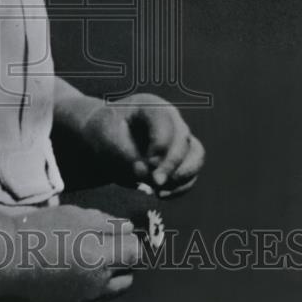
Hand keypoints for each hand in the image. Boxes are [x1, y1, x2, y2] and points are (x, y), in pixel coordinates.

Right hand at [16, 204, 139, 301]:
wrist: (6, 259)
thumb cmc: (38, 231)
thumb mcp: (73, 215)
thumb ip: (105, 222)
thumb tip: (127, 228)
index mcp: (97, 256)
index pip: (134, 252)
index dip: (129, 240)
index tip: (119, 234)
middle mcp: (96, 283)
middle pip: (129, 276)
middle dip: (124, 261)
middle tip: (108, 248)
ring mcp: (85, 300)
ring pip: (114, 291)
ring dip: (112, 277)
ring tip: (93, 262)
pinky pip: (96, 300)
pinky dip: (95, 288)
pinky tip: (78, 274)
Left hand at [79, 93, 204, 195]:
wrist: (104, 140)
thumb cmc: (104, 134)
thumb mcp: (107, 140)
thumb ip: (126, 155)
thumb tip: (147, 174)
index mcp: (150, 106)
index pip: (165, 122)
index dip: (160, 145)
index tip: (146, 165)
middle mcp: (170, 118)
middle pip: (183, 139)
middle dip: (171, 164)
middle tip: (154, 183)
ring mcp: (178, 137)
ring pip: (196, 155)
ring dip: (182, 176)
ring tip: (159, 191)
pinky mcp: (181, 157)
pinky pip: (191, 172)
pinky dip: (181, 186)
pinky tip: (161, 195)